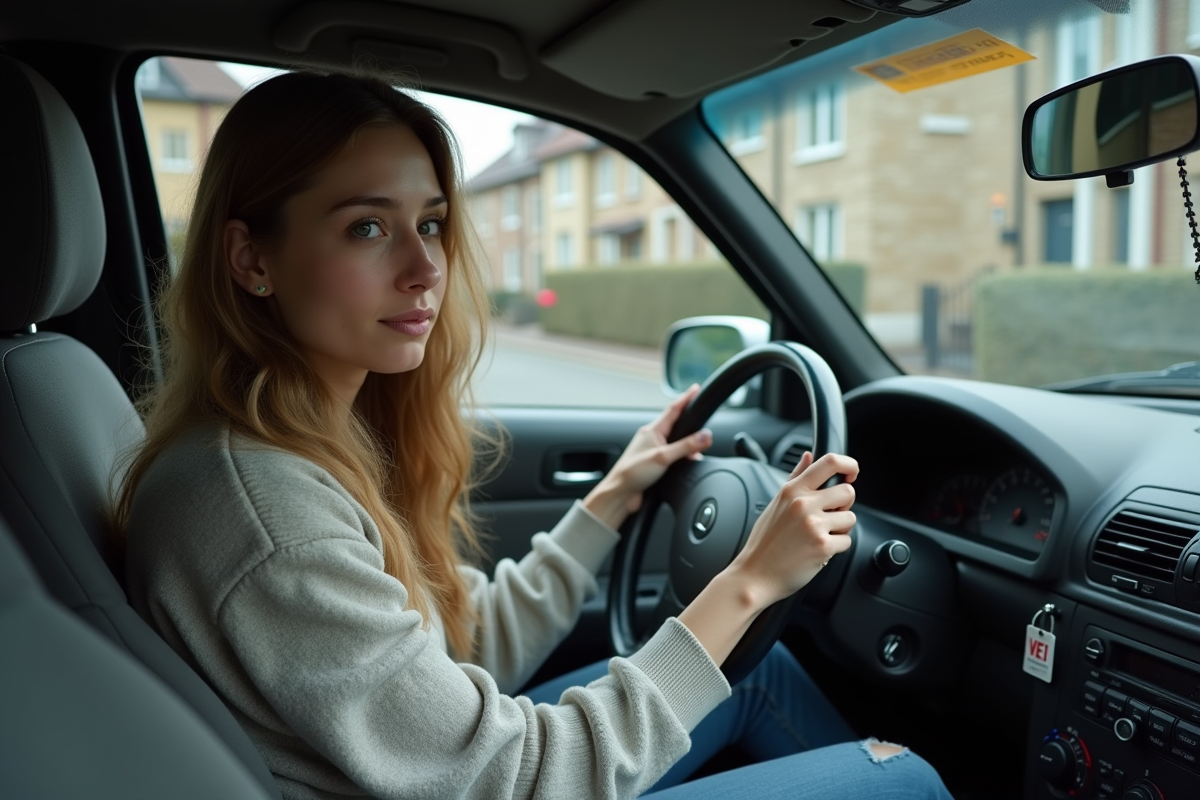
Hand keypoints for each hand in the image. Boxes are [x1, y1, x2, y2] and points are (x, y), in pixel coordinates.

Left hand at [582, 384, 712, 529]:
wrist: (620, 494)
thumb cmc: (632, 473)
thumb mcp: (663, 457)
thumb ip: (686, 446)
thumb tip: (706, 436)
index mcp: (652, 431)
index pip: (673, 409)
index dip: (685, 398)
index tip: (695, 389)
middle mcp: (652, 439)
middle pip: (675, 424)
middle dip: (689, 419)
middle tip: (701, 413)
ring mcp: (653, 451)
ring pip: (675, 441)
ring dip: (687, 442)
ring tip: (699, 443)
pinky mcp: (655, 465)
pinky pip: (673, 455)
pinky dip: (683, 456)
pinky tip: (688, 461)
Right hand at [726, 451, 858, 607]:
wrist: (755, 575)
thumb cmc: (764, 542)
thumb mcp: (775, 503)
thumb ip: (795, 477)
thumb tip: (809, 456)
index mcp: (792, 490)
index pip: (829, 462)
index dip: (848, 464)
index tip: (851, 473)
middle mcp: (803, 504)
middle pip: (847, 492)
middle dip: (843, 505)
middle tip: (828, 517)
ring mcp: (814, 525)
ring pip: (850, 518)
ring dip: (840, 529)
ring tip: (818, 536)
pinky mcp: (823, 547)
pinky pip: (846, 541)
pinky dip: (836, 548)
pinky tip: (817, 550)